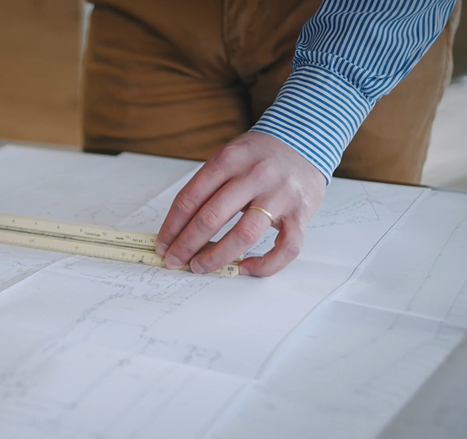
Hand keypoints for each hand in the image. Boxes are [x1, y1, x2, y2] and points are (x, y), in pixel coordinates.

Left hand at [155, 131, 325, 276]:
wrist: (307, 139)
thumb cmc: (260, 155)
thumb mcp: (229, 157)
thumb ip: (207, 187)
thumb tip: (179, 229)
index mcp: (228, 159)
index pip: (191, 198)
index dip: (172, 226)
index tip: (163, 245)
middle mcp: (254, 175)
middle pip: (211, 217)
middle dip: (186, 244)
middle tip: (175, 260)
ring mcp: (279, 195)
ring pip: (243, 234)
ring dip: (216, 256)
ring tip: (200, 267)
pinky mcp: (300, 213)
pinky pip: (285, 248)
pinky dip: (265, 265)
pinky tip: (246, 268)